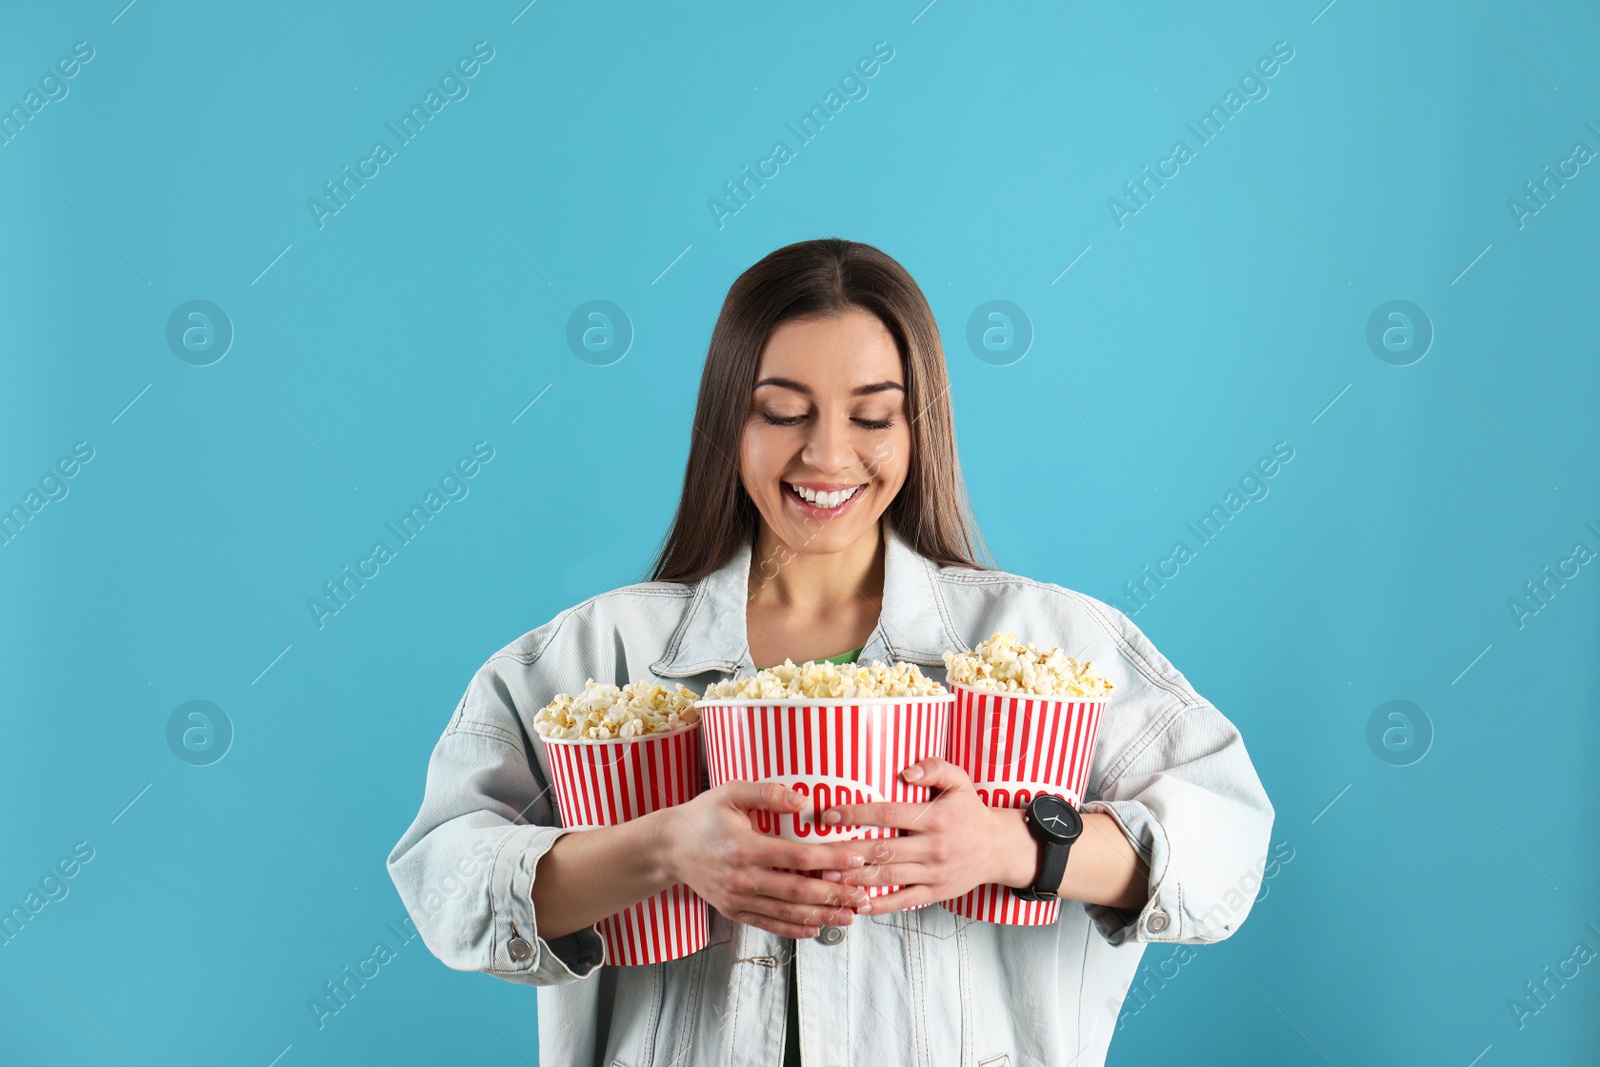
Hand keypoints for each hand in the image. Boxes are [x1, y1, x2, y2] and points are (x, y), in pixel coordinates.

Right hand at [659, 781, 870, 937]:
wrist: (668, 847)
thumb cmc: (703, 815)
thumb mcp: (730, 792)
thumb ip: (766, 793)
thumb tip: (802, 800)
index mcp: (744, 847)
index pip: (796, 856)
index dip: (829, 859)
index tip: (855, 859)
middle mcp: (741, 878)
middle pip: (797, 891)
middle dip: (834, 894)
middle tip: (862, 895)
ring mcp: (737, 898)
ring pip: (786, 912)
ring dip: (821, 916)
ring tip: (849, 916)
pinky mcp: (733, 910)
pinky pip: (768, 923)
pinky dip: (793, 928)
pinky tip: (815, 928)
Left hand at [821, 757, 1026, 914]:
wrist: (999, 848)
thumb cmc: (971, 811)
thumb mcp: (959, 781)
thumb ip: (934, 768)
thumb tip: (905, 772)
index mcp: (935, 817)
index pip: (889, 814)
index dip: (858, 814)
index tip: (830, 815)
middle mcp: (934, 846)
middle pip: (884, 849)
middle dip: (848, 852)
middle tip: (818, 853)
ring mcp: (935, 872)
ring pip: (890, 878)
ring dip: (857, 880)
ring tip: (828, 879)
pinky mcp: (936, 893)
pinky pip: (904, 901)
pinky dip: (880, 905)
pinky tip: (858, 904)